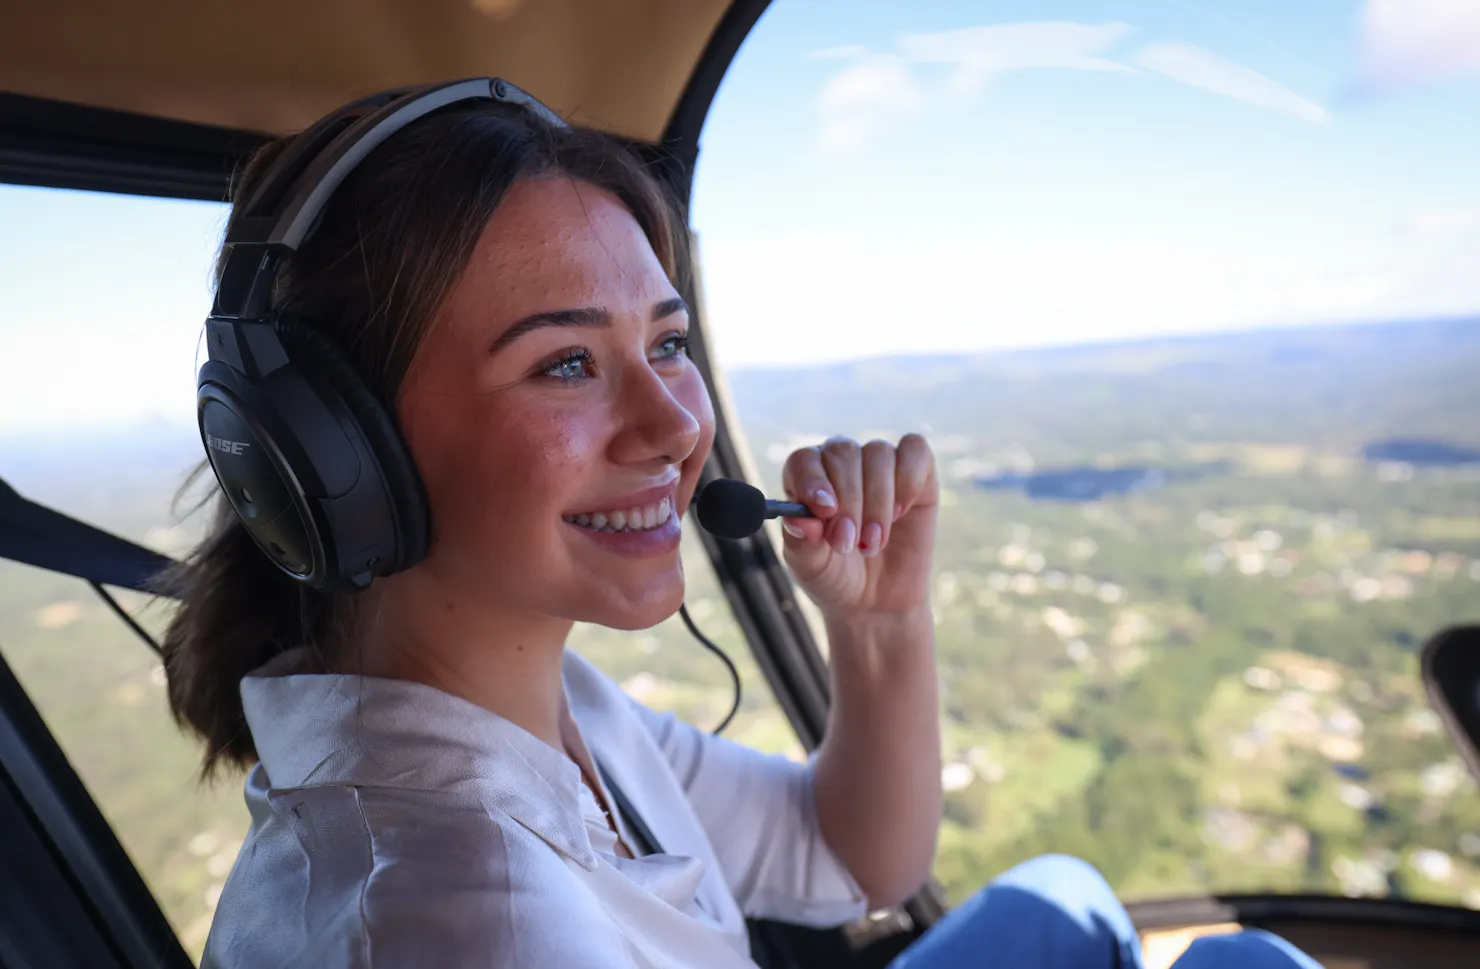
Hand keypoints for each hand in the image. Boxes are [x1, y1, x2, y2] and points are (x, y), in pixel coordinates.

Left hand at [779, 434, 937, 616]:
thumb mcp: (811, 569)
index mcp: (806, 481)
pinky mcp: (917, 472)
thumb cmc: (836, 578)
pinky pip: (915, 450)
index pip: (803, 460)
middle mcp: (840, 464)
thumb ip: (801, 544)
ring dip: (877, 502)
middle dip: (849, 501)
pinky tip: (901, 512)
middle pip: (843, 454)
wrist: (878, 602)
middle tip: (848, 544)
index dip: (812, 480)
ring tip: (872, 544)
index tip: (824, 510)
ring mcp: (878, 465)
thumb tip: (800, 519)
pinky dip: (909, 479)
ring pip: (878, 454)